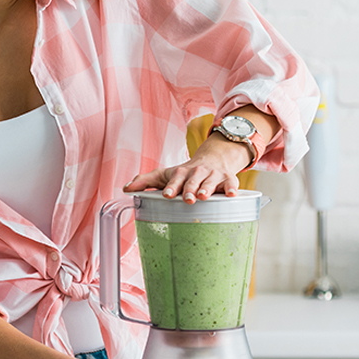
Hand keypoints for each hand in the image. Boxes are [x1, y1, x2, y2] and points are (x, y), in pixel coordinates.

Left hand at [123, 140, 247, 202]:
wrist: (212, 159)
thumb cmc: (185, 173)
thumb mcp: (165, 174)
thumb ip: (145, 181)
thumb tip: (125, 189)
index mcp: (181, 173)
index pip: (175, 179)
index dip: (171, 187)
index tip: (166, 195)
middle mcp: (197, 172)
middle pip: (193, 180)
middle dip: (190, 189)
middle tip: (187, 198)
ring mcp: (213, 175)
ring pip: (211, 181)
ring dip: (207, 188)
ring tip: (204, 196)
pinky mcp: (228, 179)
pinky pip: (231, 184)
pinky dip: (232, 189)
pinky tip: (232, 196)